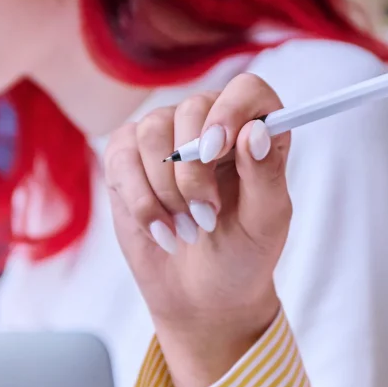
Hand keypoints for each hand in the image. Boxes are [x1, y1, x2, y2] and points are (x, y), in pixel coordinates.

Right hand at [101, 72, 295, 386]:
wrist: (203, 296)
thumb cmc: (244, 254)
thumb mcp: (266, 222)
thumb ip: (266, 174)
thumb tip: (255, 131)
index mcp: (255, 129)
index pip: (246, 90)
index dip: (230, 111)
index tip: (217, 149)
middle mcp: (210, 122)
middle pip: (192, 109)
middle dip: (194, 171)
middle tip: (206, 217)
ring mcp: (165, 137)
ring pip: (152, 132)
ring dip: (167, 191)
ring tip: (188, 231)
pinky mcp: (127, 159)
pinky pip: (121, 158)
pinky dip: (140, 201)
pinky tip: (162, 232)